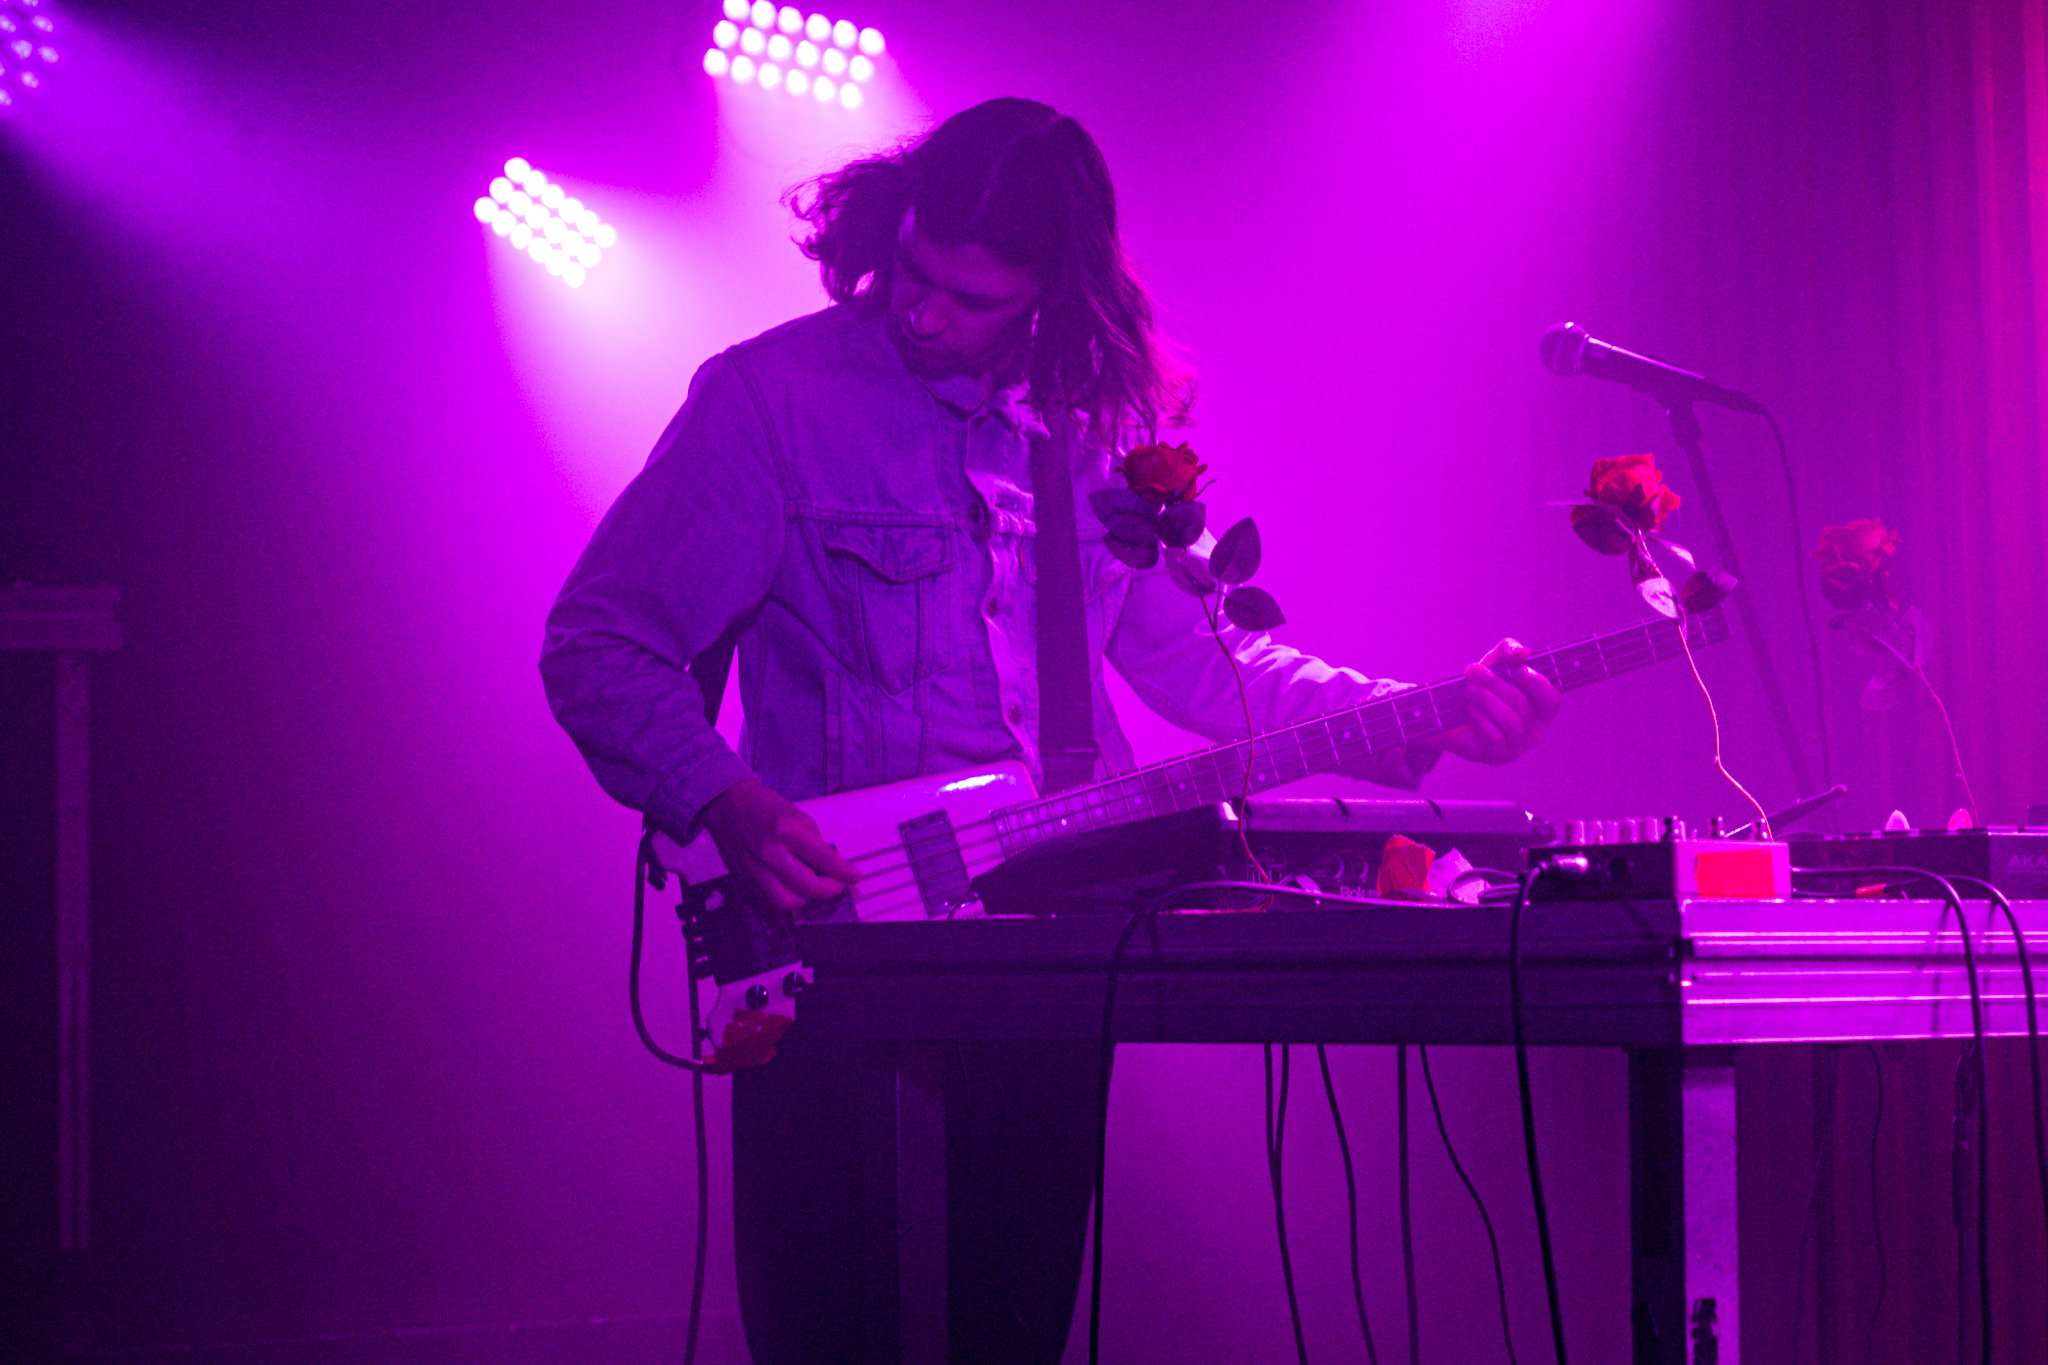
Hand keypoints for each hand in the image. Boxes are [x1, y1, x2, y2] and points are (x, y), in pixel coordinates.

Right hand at [698, 778, 860, 911]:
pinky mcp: (744, 879)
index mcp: (789, 832)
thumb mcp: (799, 817)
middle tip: (836, 886)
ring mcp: (756, 869)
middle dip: (829, 891)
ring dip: (805, 901)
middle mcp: (772, 853)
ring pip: (786, 902)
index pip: (824, 860)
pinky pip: (768, 901)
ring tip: (813, 890)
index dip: (844, 873)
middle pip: (807, 887)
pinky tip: (794, 891)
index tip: (854, 877)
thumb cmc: (766, 806)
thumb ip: (814, 844)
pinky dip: (785, 900)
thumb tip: (829, 867)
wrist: (727, 803)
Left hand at [1410, 638, 1560, 765]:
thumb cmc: (1485, 687)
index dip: (1537, 684)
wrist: (1455, 716)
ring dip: (1485, 700)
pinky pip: (1495, 735)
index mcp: (1542, 708)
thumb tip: (1522, 652)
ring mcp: (1519, 745)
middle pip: (1522, 705)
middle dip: (1495, 684)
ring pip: (1509, 721)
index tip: (1518, 670)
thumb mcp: (1496, 663)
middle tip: (1472, 672)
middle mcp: (1536, 729)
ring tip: (1469, 690)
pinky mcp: (1499, 755)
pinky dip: (1480, 718)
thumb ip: (1509, 651)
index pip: (1551, 699)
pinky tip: (1471, 709)